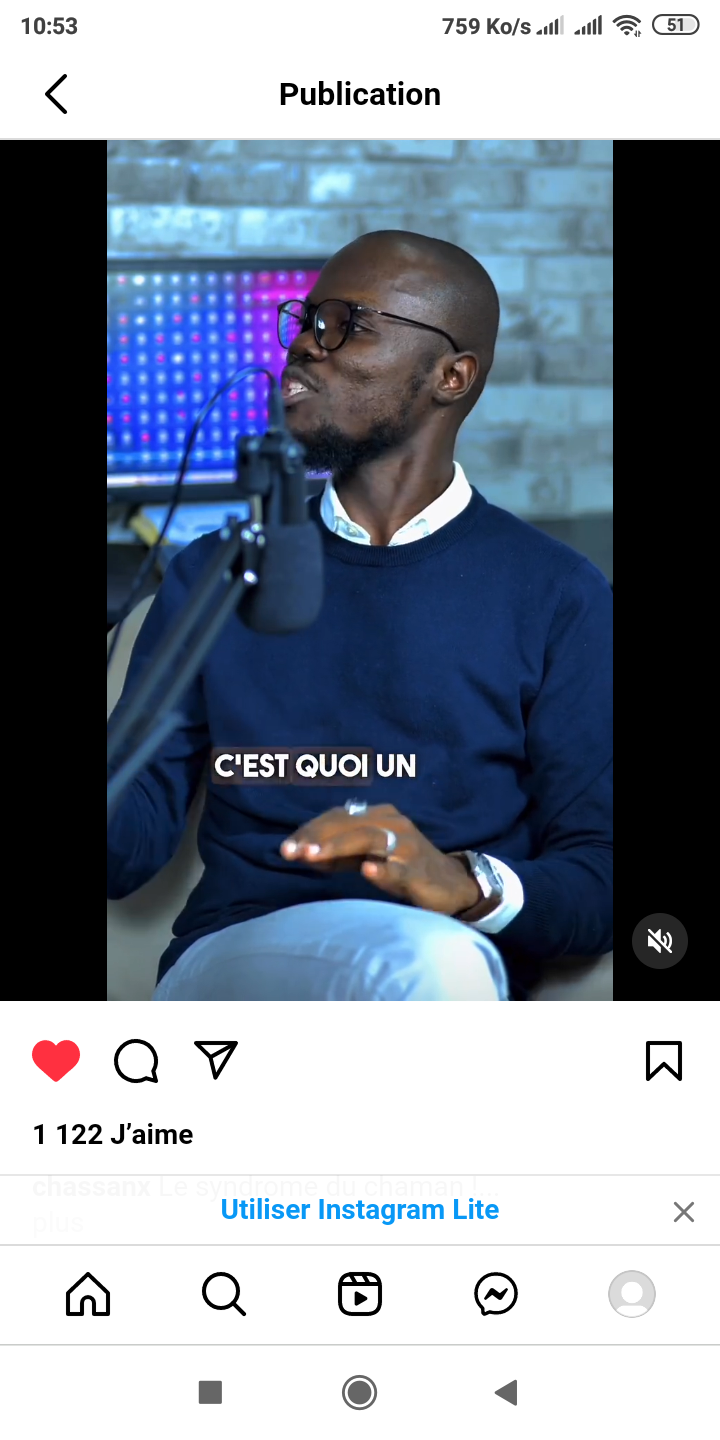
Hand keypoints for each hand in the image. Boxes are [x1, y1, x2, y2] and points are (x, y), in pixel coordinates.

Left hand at [280, 804, 480, 916]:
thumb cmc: (402, 867)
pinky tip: (368, 870)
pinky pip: (399, 867)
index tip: (285, 848)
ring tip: (312, 856)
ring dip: (338, 846)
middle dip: (316, 838)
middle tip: (288, 852)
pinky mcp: (418, 870)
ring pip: (369, 839)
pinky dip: (383, 868)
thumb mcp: (368, 856)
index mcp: (378, 816)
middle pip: (348, 824)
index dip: (310, 830)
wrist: (450, 885)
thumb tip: (301, 853)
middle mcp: (392, 823)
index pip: (337, 817)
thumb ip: (338, 853)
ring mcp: (407, 846)